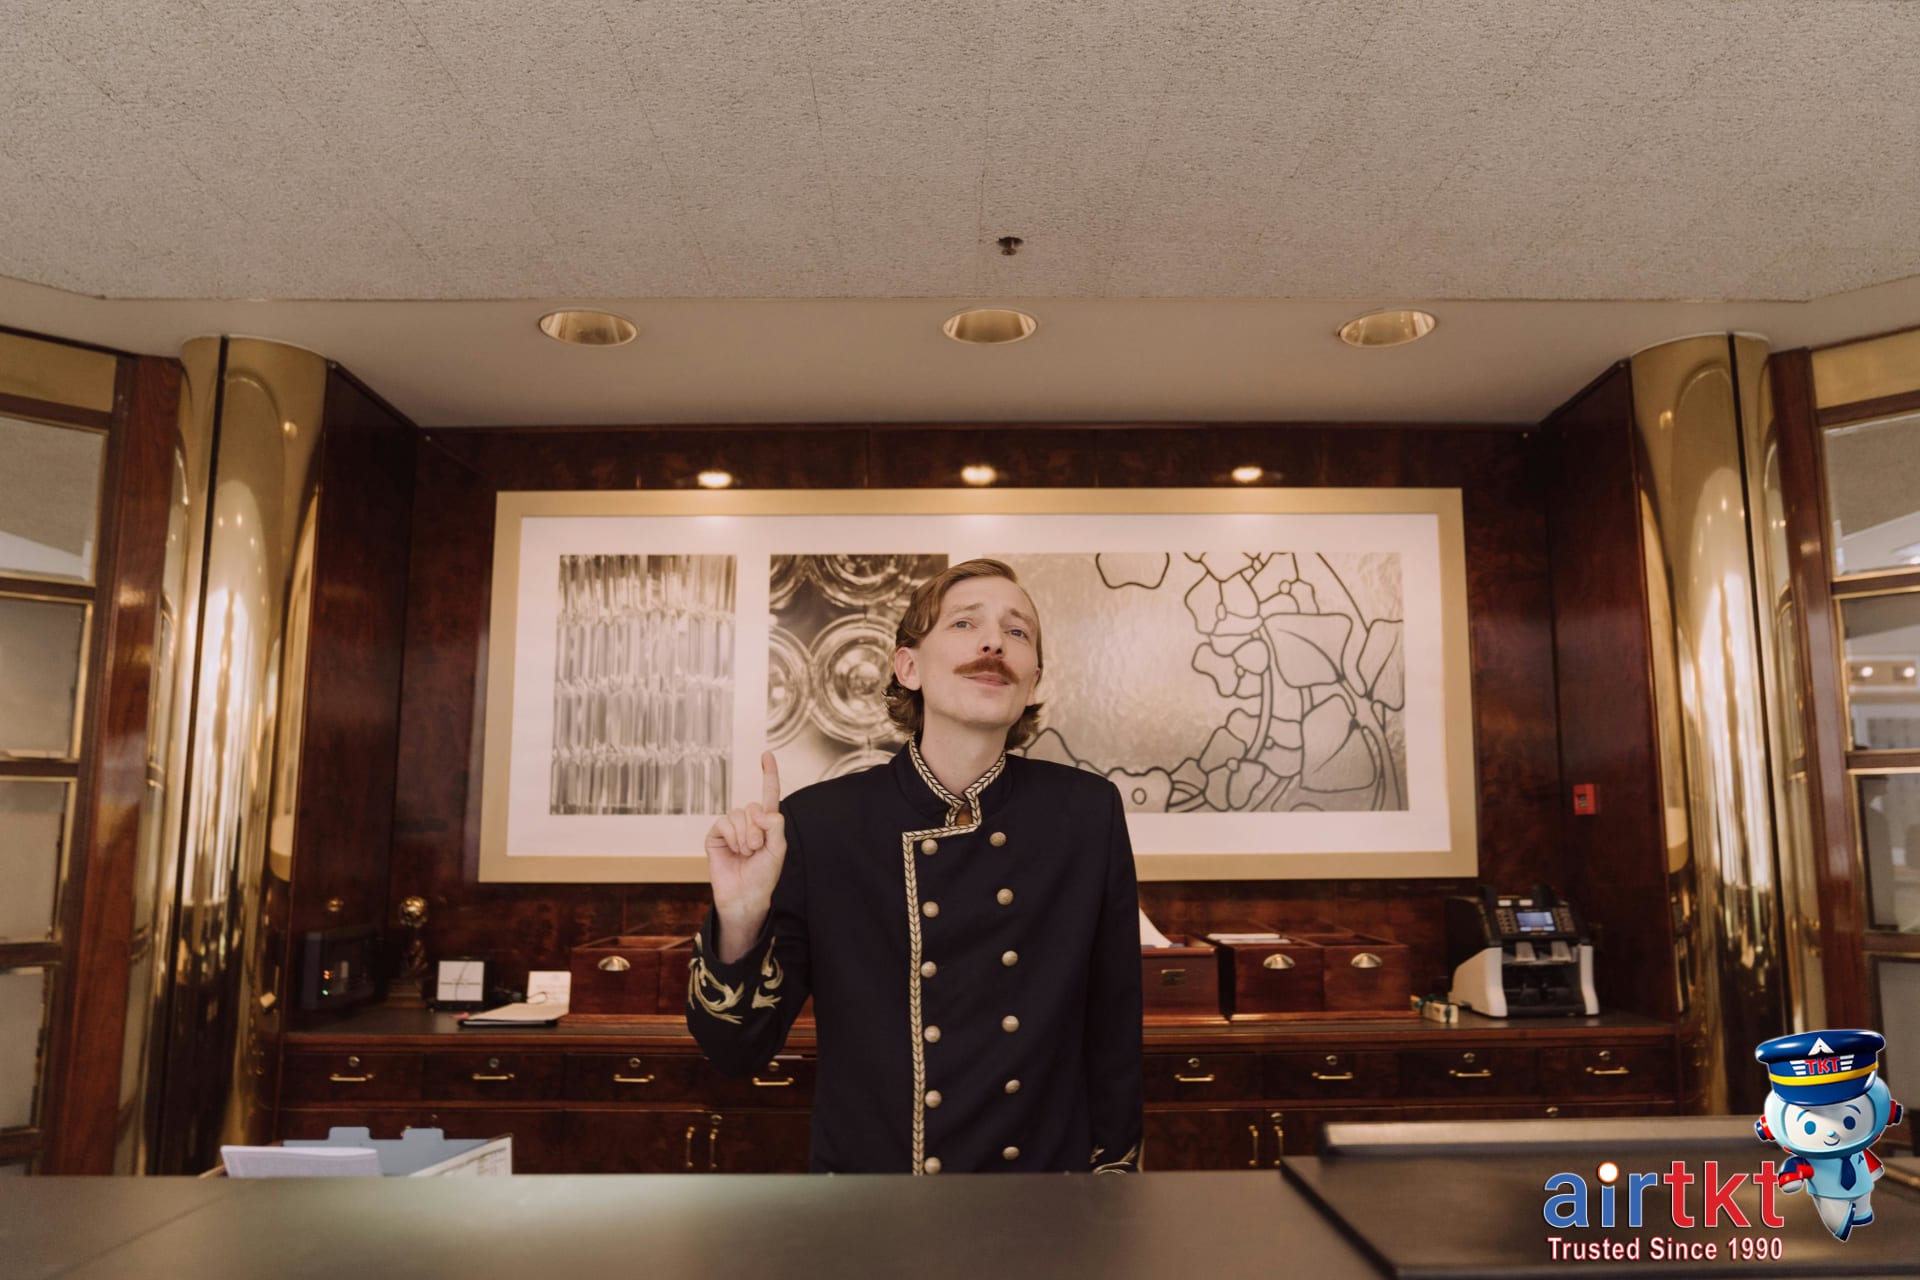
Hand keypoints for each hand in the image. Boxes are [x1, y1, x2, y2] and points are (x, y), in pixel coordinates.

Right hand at [704, 753, 786, 956]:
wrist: (745, 895)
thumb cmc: (764, 875)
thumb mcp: (778, 850)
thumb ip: (775, 826)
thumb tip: (763, 812)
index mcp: (766, 823)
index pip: (769, 794)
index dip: (768, 774)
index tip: (766, 754)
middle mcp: (748, 822)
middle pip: (752, 807)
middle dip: (757, 830)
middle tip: (757, 849)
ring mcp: (730, 828)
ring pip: (738, 814)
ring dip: (745, 836)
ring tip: (746, 853)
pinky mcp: (715, 835)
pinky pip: (723, 823)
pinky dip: (732, 836)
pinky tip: (734, 850)